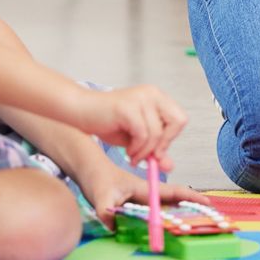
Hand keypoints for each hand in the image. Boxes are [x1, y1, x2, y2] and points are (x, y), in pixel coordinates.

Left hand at [68, 154, 210, 229]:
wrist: (88, 169)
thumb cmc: (97, 179)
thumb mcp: (101, 196)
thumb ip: (108, 212)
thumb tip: (115, 227)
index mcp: (146, 189)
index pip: (174, 193)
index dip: (191, 198)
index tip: (208, 203)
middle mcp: (147, 194)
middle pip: (174, 203)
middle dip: (192, 209)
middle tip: (209, 220)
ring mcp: (141, 200)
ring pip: (165, 209)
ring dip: (180, 215)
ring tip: (195, 227)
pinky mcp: (133, 206)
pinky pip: (153, 214)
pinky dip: (163, 220)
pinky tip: (167, 229)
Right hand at [70, 84, 187, 167]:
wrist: (79, 111)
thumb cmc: (107, 122)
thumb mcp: (135, 139)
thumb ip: (154, 150)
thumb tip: (170, 166)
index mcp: (156, 97)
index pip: (180, 118)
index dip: (171, 138)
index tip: (158, 151)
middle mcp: (151, 93)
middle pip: (178, 121)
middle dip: (164, 143)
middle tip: (151, 156)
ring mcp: (140, 98)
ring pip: (157, 133)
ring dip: (145, 151)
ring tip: (133, 155)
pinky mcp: (128, 107)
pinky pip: (143, 134)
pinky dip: (137, 148)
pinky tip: (128, 151)